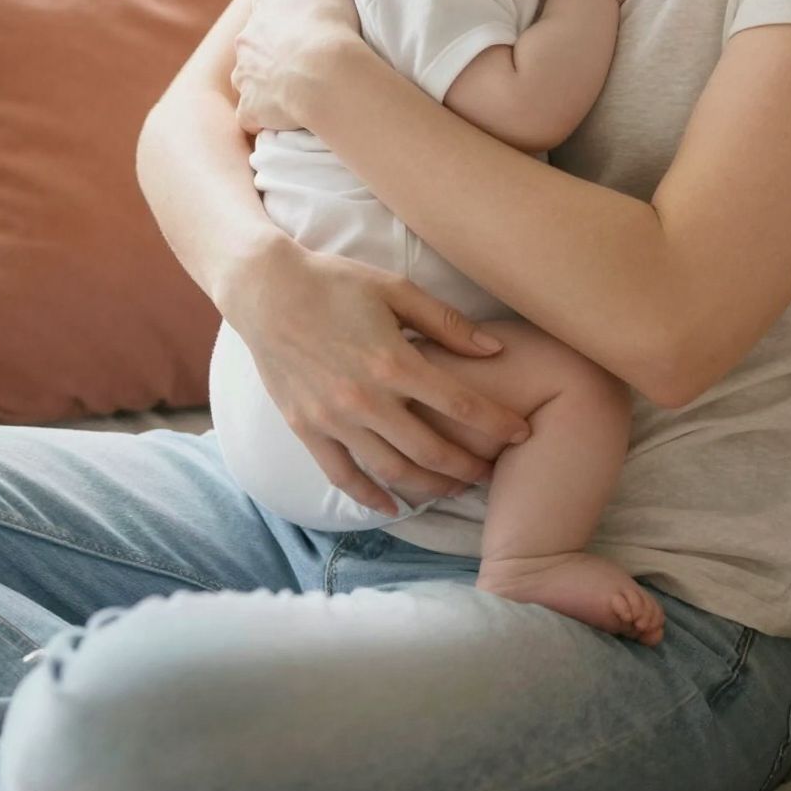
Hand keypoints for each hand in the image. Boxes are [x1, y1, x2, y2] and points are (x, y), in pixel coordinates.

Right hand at [228, 248, 531, 513]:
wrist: (266, 291)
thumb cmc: (336, 283)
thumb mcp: (395, 290)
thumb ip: (447, 324)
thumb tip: (495, 351)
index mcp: (394, 362)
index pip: (462, 405)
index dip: (499, 424)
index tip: (523, 432)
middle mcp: (366, 399)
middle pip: (432, 451)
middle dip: (470, 467)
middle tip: (492, 472)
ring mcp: (333, 419)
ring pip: (392, 472)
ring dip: (429, 488)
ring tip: (454, 489)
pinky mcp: (307, 430)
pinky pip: (344, 476)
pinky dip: (371, 498)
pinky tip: (393, 507)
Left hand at [232, 0, 361, 134]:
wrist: (325, 72)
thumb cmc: (330, 22)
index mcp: (263, 8)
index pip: (270, 10)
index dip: (291, 20)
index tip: (311, 31)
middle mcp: (245, 40)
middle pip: (256, 44)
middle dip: (274, 52)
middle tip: (305, 61)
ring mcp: (244, 77)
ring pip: (250, 78)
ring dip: (266, 83)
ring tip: (296, 90)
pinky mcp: (248, 109)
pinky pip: (252, 113)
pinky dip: (263, 115)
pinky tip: (283, 116)